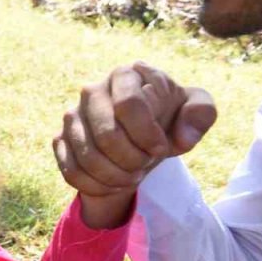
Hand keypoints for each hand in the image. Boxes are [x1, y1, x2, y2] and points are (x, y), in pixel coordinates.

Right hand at [54, 63, 216, 197]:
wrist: (140, 137)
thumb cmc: (168, 119)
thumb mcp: (196, 111)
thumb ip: (201, 113)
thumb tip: (182, 138)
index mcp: (126, 75)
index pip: (128, 104)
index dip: (147, 135)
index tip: (161, 148)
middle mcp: (92, 90)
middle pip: (106, 135)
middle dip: (132, 159)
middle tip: (146, 165)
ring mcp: (72, 116)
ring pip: (88, 157)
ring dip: (116, 175)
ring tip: (132, 176)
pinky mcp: (60, 140)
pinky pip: (72, 171)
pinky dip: (96, 185)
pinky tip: (113, 183)